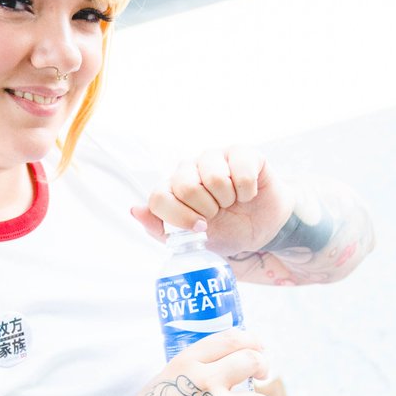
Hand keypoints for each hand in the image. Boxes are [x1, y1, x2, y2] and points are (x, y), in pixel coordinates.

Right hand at [108, 330, 278, 395]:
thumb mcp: (160, 385)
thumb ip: (186, 373)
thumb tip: (212, 367)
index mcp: (187, 365)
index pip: (229, 340)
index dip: (250, 340)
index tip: (258, 347)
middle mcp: (207, 383)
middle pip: (251, 361)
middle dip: (262, 365)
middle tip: (263, 373)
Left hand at [131, 146, 293, 257]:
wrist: (260, 229)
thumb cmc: (224, 231)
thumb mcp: (190, 242)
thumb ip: (159, 229)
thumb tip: (134, 210)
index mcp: (172, 188)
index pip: (159, 197)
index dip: (179, 217)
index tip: (200, 228)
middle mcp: (189, 168)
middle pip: (186, 186)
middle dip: (206, 209)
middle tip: (217, 213)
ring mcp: (215, 157)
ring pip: (214, 178)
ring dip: (228, 199)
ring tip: (231, 202)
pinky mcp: (242, 153)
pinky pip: (242, 172)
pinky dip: (247, 192)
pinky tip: (247, 194)